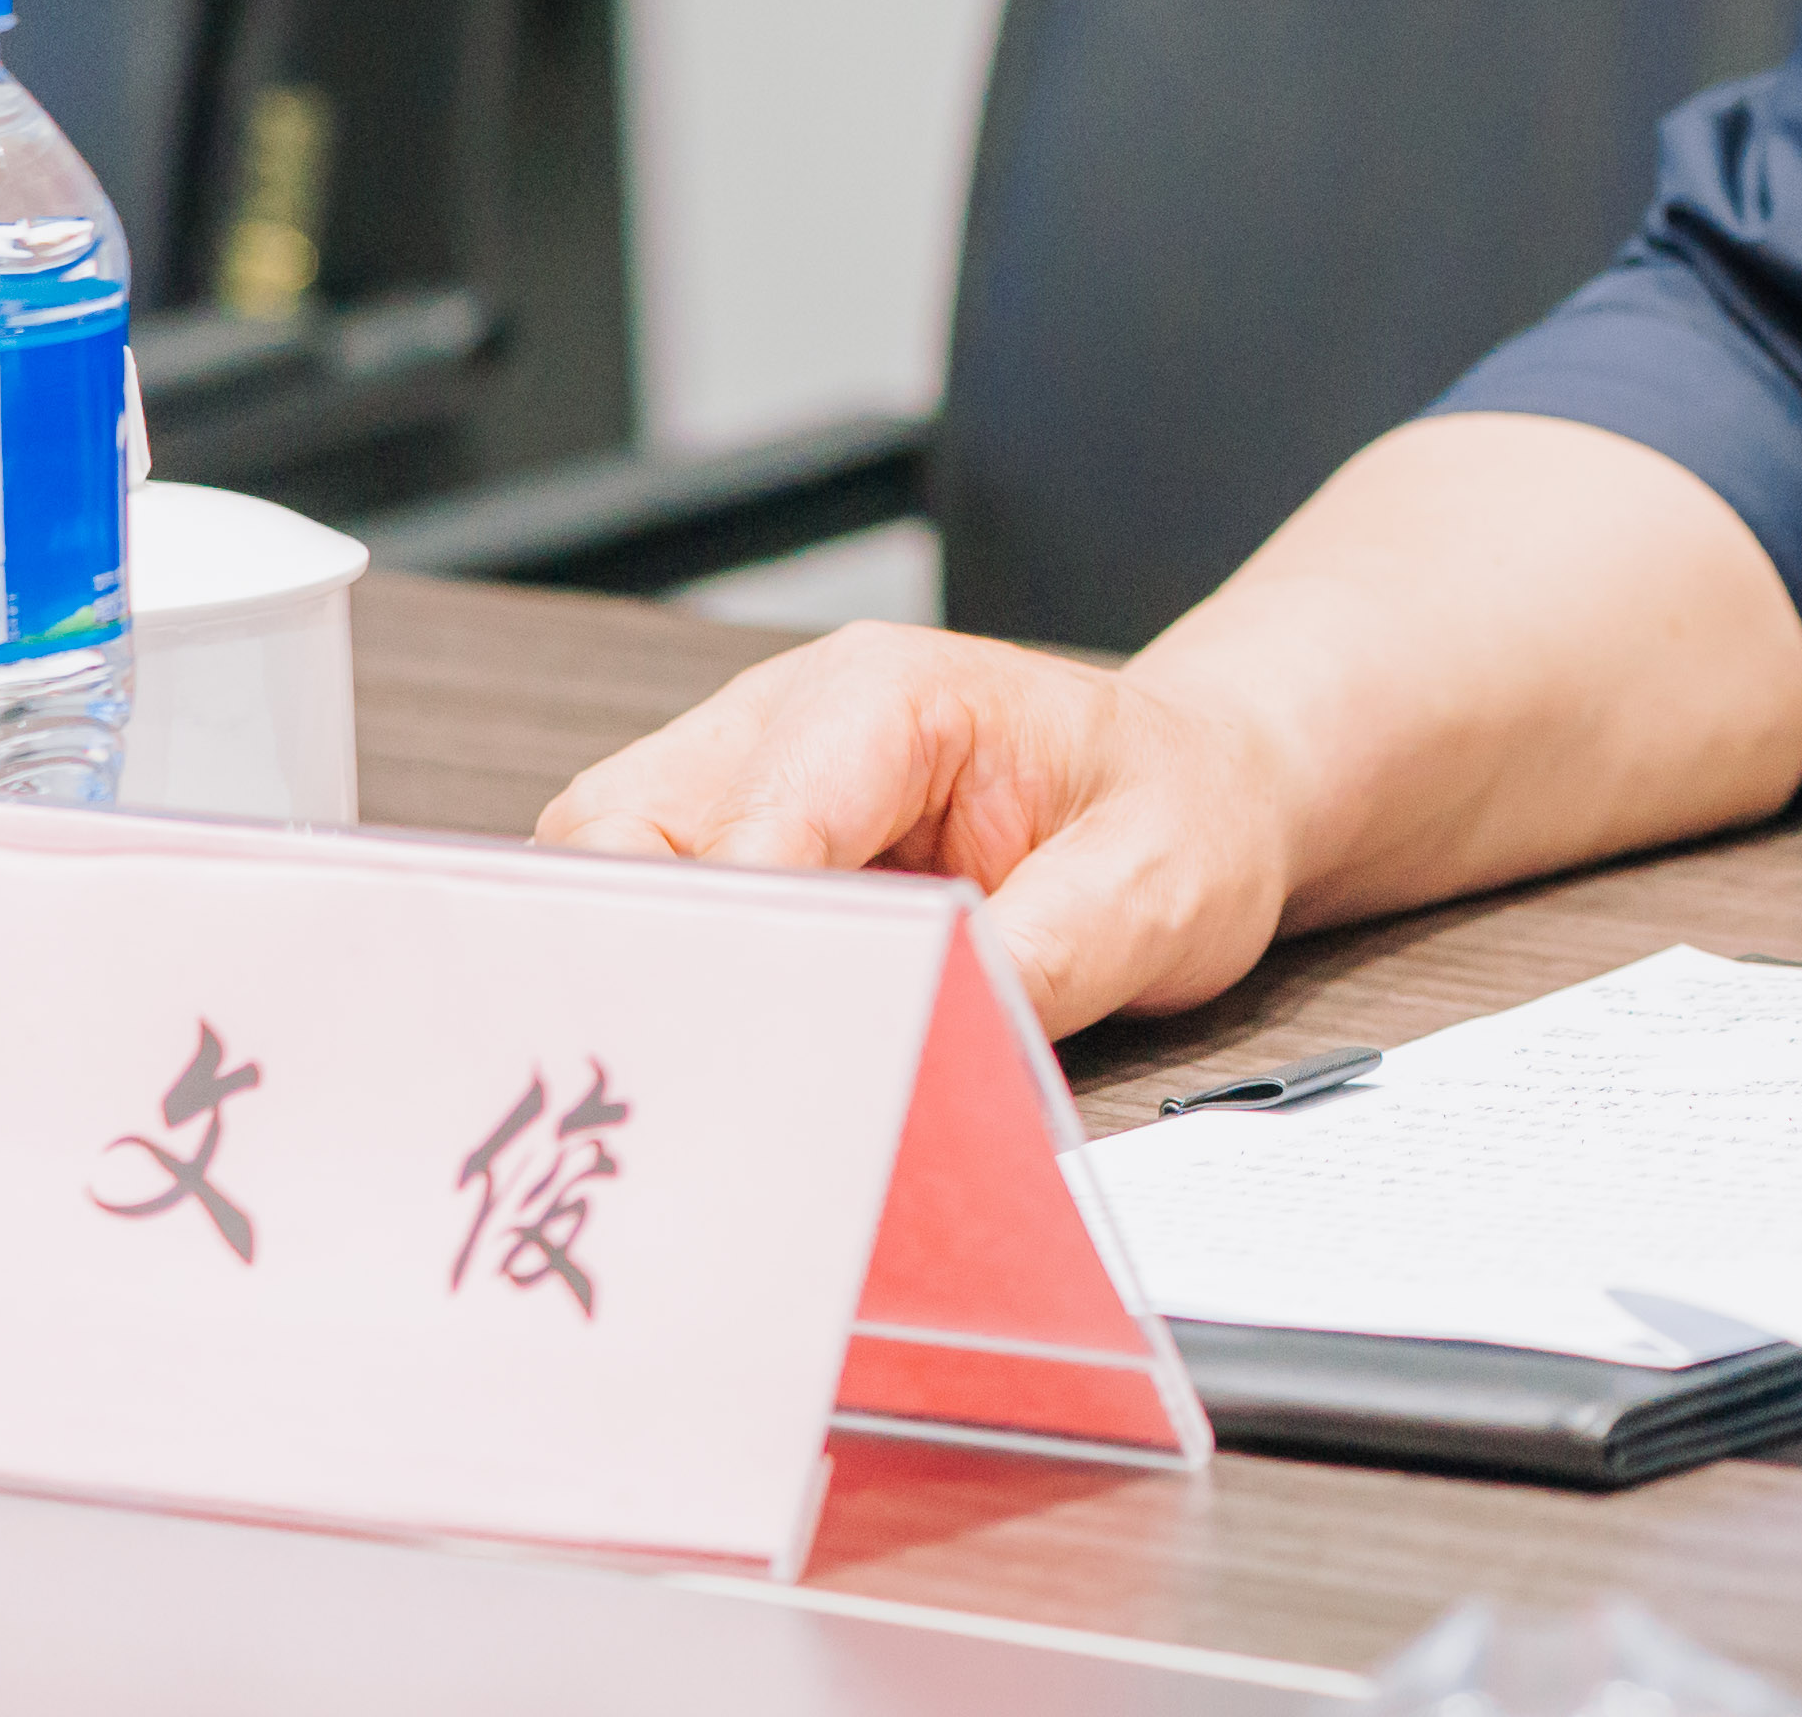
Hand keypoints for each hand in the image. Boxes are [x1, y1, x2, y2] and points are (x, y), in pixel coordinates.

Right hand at [536, 623, 1304, 1033]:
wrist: (1200, 784)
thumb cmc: (1176, 815)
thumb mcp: (1149, 893)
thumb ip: (1029, 964)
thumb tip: (916, 1053)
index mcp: (885, 700)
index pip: (747, 833)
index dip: (732, 962)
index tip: (739, 1076)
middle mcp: (786, 715)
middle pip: (619, 836)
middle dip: (635, 968)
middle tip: (685, 1100)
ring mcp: (745, 766)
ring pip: (600, 868)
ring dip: (631, 976)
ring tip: (689, 1087)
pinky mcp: (735, 827)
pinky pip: (644, 899)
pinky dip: (655, 980)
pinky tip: (705, 1056)